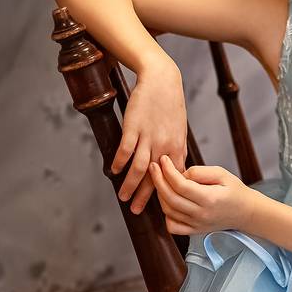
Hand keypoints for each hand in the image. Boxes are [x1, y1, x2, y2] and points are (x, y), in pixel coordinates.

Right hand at [111, 58, 188, 213]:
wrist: (162, 80)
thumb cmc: (170, 105)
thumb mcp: (179, 130)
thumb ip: (175, 150)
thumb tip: (173, 168)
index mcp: (177, 149)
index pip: (172, 180)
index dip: (164, 195)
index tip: (159, 208)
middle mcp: (164, 146)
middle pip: (154, 179)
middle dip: (144, 198)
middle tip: (136, 211)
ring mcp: (149, 137)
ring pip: (140, 169)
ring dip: (129, 185)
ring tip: (122, 197)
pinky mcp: (134, 127)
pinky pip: (126, 150)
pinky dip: (119, 163)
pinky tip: (113, 171)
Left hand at [149, 156, 253, 237]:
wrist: (246, 212)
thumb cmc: (235, 190)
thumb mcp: (222, 173)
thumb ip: (199, 172)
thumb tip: (180, 174)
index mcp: (210, 199)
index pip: (181, 185)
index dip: (168, 171)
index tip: (163, 160)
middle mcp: (201, 214)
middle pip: (170, 198)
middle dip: (158, 180)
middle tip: (154, 166)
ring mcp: (197, 225)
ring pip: (168, 211)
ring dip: (160, 194)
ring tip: (162, 180)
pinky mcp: (194, 231)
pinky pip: (172, 226)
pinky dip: (166, 214)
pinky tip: (169, 202)